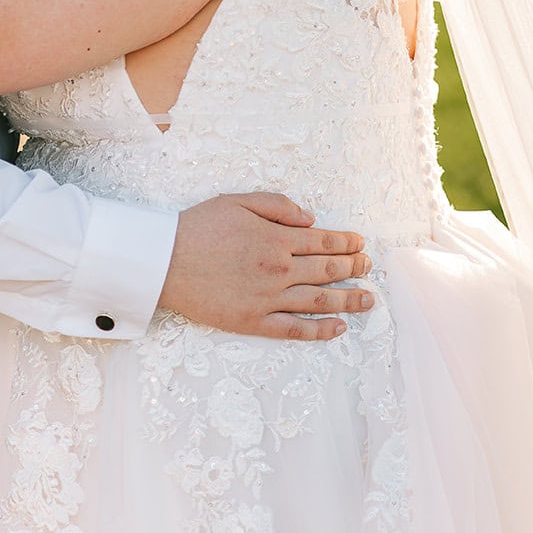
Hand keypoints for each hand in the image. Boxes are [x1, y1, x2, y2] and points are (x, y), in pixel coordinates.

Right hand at [159, 193, 373, 340]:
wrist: (164, 261)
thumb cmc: (197, 227)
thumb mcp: (237, 201)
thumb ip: (278, 206)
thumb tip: (311, 218)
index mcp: (275, 239)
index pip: (323, 241)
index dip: (346, 242)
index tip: (361, 244)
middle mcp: (278, 270)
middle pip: (327, 270)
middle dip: (353, 267)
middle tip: (369, 267)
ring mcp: (267, 299)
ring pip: (319, 301)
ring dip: (348, 299)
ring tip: (368, 299)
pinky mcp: (253, 322)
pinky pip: (295, 330)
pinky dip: (320, 331)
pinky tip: (338, 328)